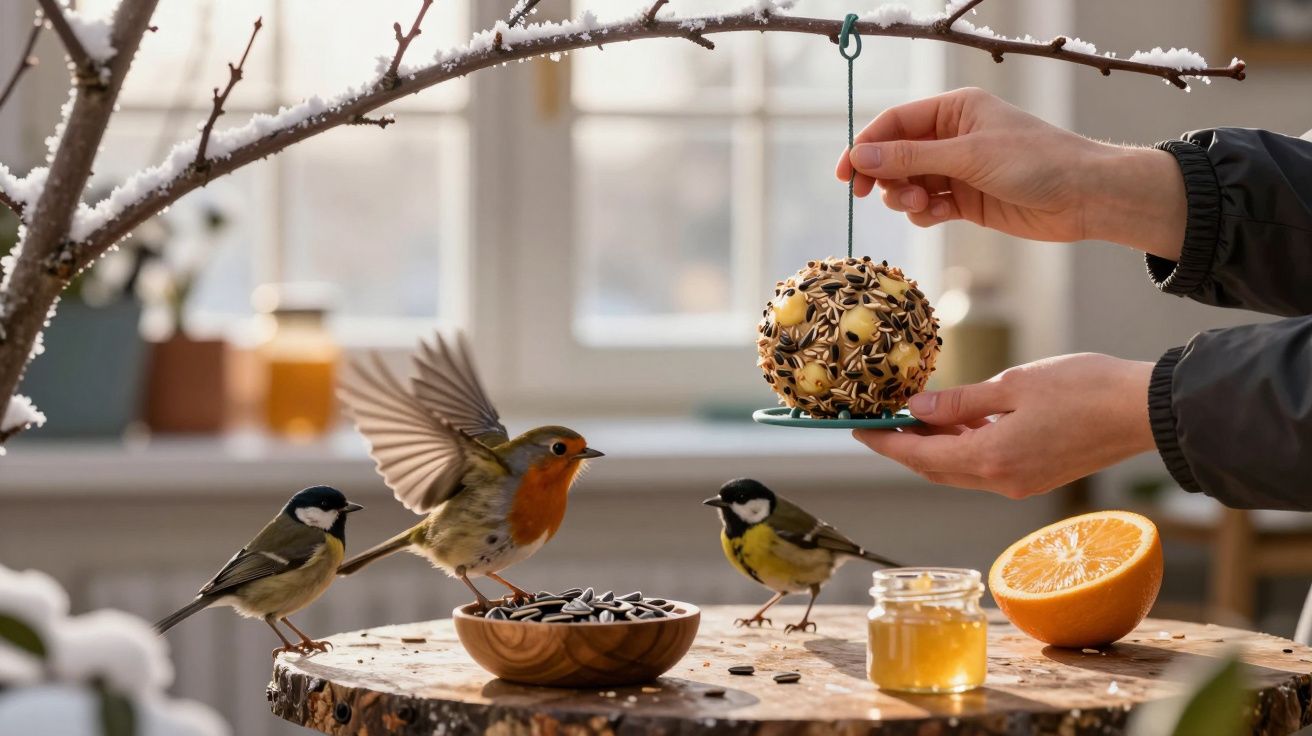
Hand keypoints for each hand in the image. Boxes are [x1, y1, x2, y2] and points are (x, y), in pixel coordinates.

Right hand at [835, 87, 1185, 259]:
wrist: (1083, 197)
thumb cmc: (1036, 162)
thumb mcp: (968, 155)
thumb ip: (912, 157)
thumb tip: (861, 155)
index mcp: (954, 109)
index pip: (894, 123)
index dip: (866, 146)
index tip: (846, 174)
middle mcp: (952, 136)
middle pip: (895, 155)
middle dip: (885, 176)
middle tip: (877, 195)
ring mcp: (958, 170)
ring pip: (908, 184)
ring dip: (904, 197)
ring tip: (922, 206)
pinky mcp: (965, 200)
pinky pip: (927, 206)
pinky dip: (924, 214)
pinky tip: (938, 217)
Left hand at [853, 354, 1154, 498]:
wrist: (1144, 411)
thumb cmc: (1083, 389)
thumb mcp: (1012, 384)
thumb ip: (960, 400)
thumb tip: (916, 407)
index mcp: (990, 459)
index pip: (919, 455)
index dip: (886, 443)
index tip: (859, 429)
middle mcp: (1001, 481)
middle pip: (935, 468)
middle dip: (905, 446)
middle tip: (880, 422)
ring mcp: (1020, 483)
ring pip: (961, 468)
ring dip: (936, 444)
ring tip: (917, 412)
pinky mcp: (1036, 476)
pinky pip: (986, 465)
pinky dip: (966, 445)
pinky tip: (960, 419)